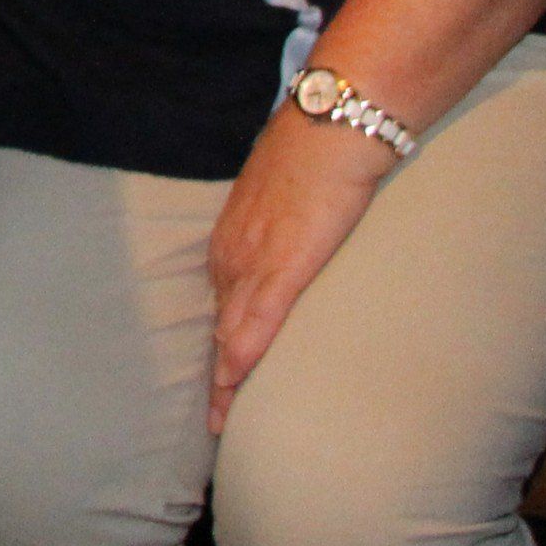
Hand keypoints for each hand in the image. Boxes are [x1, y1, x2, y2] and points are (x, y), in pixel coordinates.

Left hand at [205, 104, 397, 432]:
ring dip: (227, 376)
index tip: (215, 384)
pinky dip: (245, 351)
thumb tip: (292, 242)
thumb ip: (281, 226)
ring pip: (232, 329)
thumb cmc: (313, 153)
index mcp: (233, 237)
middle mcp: (232, 251)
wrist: (330, 123)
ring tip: (223, 421)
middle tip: (215, 422)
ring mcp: (254, 257)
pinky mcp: (284, 262)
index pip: (220, 303)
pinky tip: (236, 380)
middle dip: (217, 375)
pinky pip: (258, 316)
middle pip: (220, 325)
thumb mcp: (286, 196)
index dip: (219, 346)